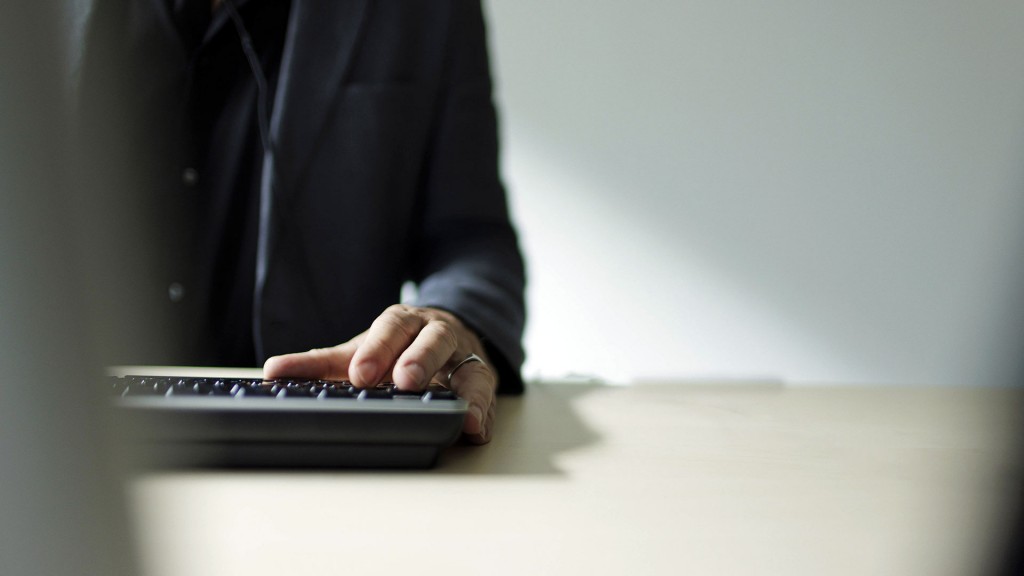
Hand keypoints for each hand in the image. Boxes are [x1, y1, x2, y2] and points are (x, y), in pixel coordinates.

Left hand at [263, 304, 496, 443]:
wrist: (447, 332)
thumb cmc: (396, 347)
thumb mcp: (358, 351)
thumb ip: (319, 364)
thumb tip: (272, 371)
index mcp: (403, 322)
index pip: (390, 328)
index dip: (376, 350)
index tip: (360, 375)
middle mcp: (437, 333)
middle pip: (433, 339)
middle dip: (420, 359)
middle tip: (406, 382)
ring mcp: (464, 356)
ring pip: (469, 366)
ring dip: (464, 391)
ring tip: (459, 415)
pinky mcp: (483, 379)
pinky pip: (487, 394)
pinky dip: (484, 412)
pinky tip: (476, 430)